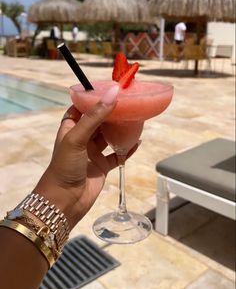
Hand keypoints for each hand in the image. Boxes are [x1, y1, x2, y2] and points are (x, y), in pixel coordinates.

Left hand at [34, 86, 138, 229]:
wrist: (65, 200)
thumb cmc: (65, 166)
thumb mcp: (78, 137)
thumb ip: (95, 116)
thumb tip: (113, 92)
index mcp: (71, 127)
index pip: (83, 107)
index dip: (94, 98)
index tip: (110, 88)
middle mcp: (82, 138)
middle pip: (99, 120)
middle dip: (112, 111)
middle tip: (128, 100)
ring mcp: (93, 152)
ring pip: (109, 136)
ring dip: (120, 128)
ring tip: (135, 117)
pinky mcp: (102, 166)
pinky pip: (117, 155)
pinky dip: (127, 149)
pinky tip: (137, 141)